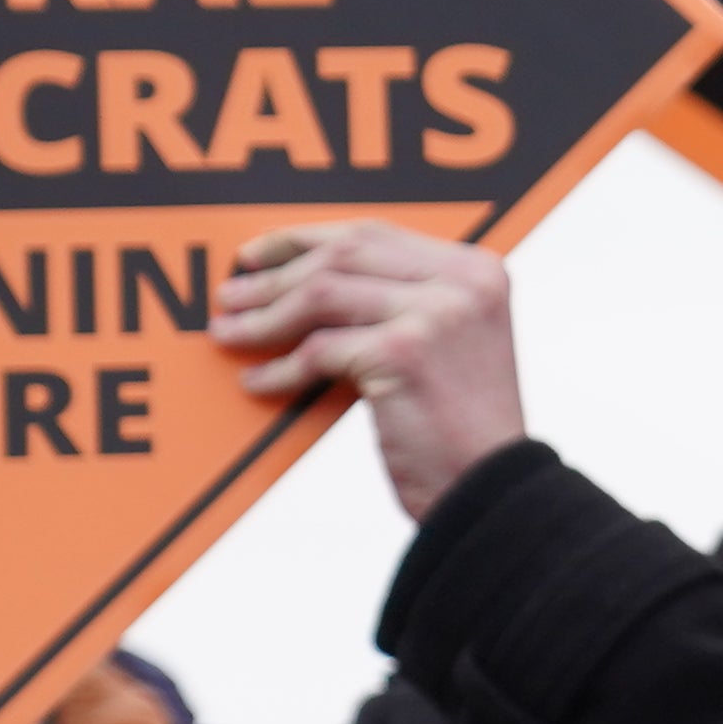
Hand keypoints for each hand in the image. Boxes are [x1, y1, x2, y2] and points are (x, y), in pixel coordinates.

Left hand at [213, 221, 525, 519]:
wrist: (494, 490)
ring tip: (229, 332)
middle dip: (275, 274)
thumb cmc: (464, 430)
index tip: (257, 256)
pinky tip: (259, 381)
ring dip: (264, 316)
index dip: (304, 240)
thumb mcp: (446, 346)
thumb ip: (401, 304)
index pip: (372, 233)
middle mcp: (462, 283)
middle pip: (342, 254)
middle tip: (230, 295)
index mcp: (477, 272)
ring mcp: (436, 313)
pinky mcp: (404, 352)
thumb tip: (308, 278)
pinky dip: (280, 369)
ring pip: (321, 294)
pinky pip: (317, 350)